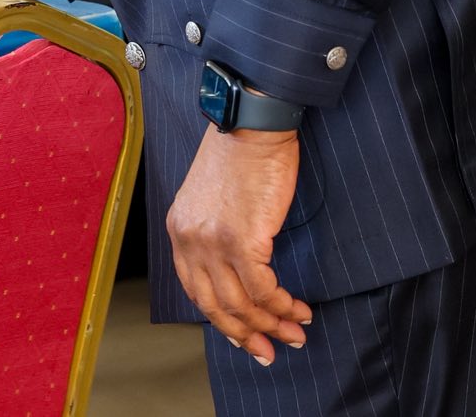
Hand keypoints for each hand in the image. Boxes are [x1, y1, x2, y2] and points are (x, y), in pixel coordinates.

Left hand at [167, 125, 312, 365]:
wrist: (252, 124)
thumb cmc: (240, 156)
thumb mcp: (211, 198)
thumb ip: (214, 234)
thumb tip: (238, 272)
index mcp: (178, 230)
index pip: (195, 290)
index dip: (222, 321)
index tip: (245, 336)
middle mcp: (189, 240)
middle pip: (215, 306)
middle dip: (245, 335)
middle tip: (270, 351)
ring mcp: (213, 241)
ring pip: (241, 303)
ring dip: (272, 324)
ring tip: (295, 332)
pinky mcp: (242, 239)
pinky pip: (263, 289)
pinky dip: (282, 305)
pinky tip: (297, 309)